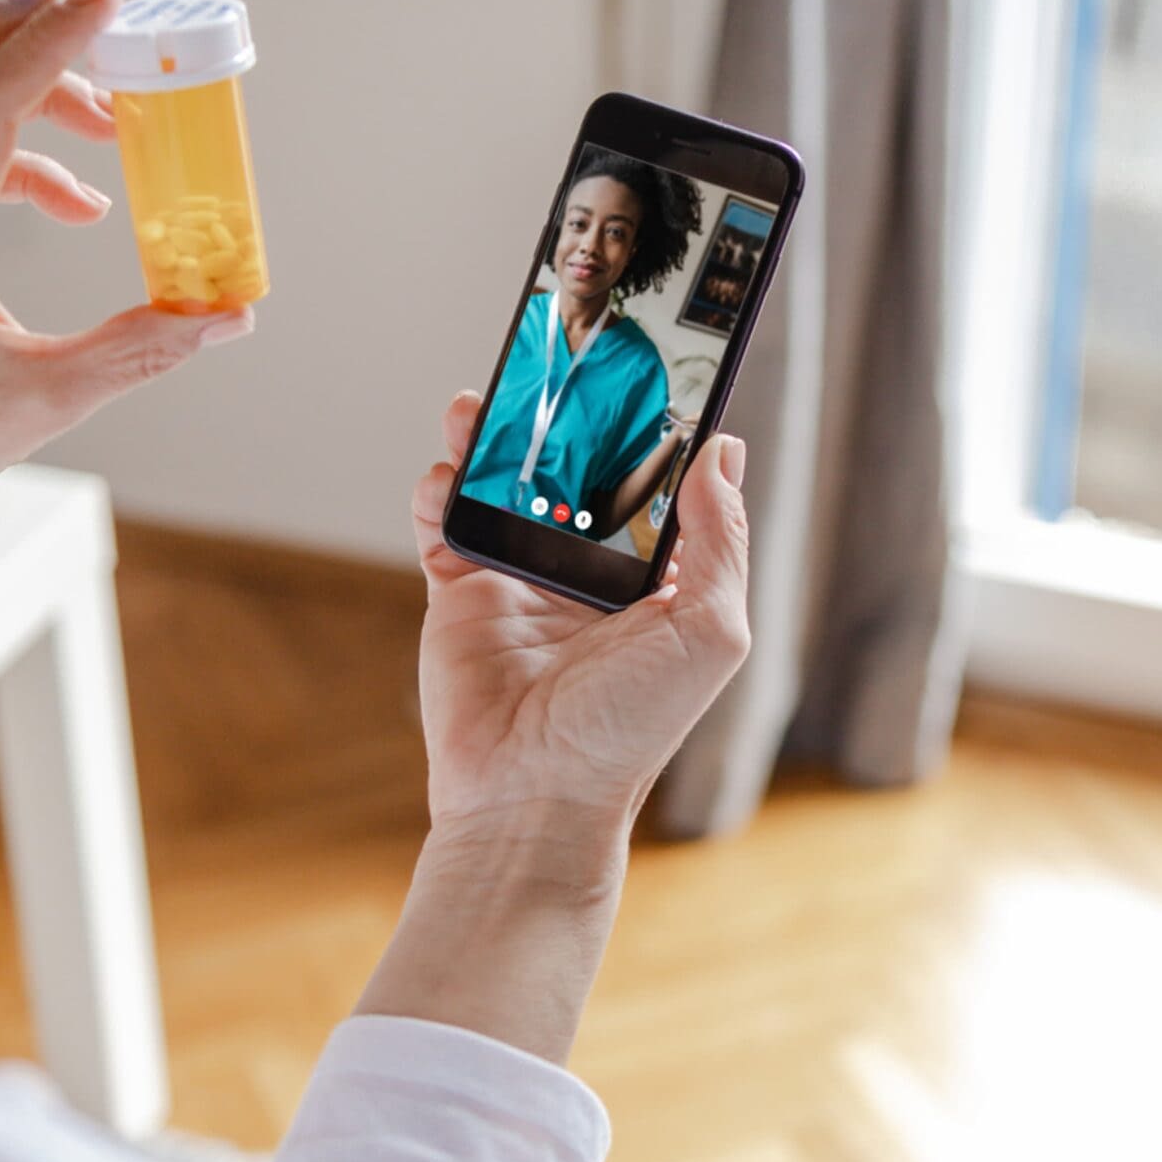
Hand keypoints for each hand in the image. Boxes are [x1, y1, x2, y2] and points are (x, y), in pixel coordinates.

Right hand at [409, 391, 751, 847]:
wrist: (532, 798)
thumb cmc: (629, 730)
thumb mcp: (709, 633)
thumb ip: (720, 541)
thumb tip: (722, 450)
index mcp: (655, 577)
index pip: (655, 482)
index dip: (650, 426)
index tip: (644, 364)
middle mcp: (588, 570)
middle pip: (572, 466)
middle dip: (559, 414)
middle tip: (549, 363)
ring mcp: (521, 578)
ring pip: (503, 481)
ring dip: (490, 435)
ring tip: (483, 400)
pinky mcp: (460, 594)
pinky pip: (445, 522)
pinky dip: (440, 488)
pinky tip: (448, 471)